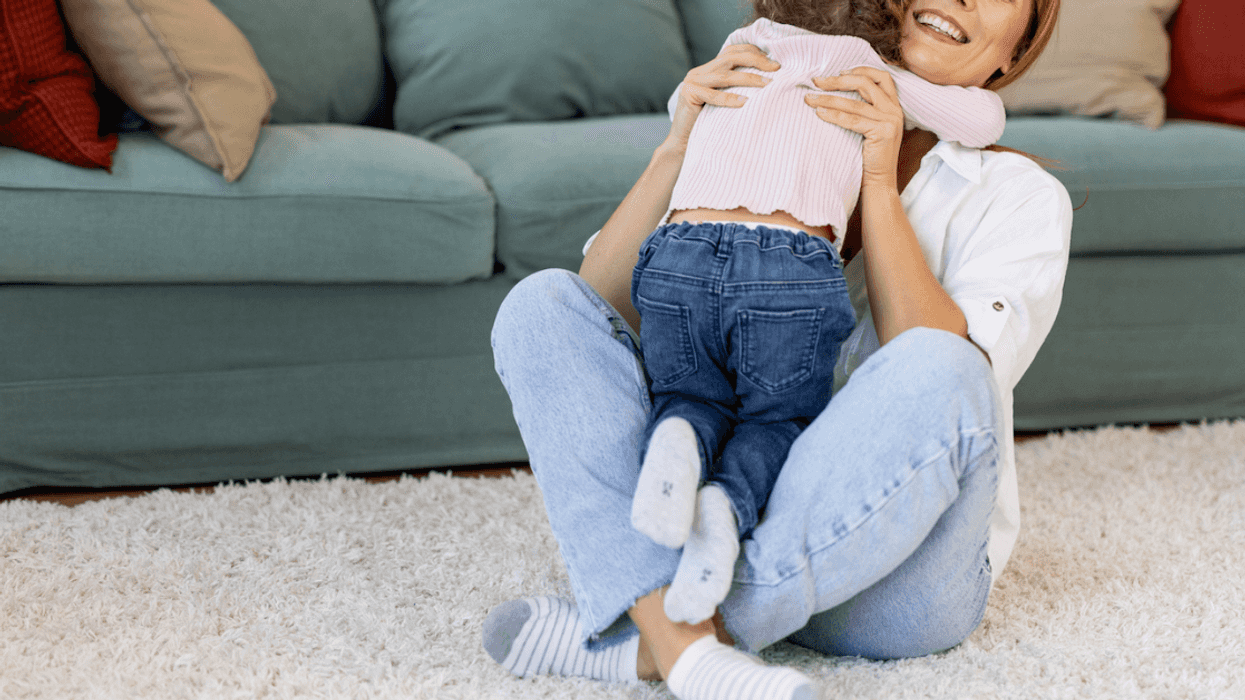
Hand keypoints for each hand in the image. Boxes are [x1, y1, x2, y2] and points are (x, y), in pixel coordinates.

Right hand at [665, 44, 779, 152]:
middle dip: (756, 60)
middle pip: (731, 57)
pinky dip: (730, 99)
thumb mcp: (726, 103)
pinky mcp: (687, 94)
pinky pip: (713, 95)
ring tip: (768, 85)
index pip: (732, 50)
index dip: (754, 52)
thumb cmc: (709, 125)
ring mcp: (692, 81)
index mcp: (709, 69)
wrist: (683, 144)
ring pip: (725, 75)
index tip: (775, 62)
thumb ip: (738, 89)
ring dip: (749, 78)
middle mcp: (700, 71)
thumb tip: (770, 83)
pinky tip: (745, 103)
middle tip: (776, 68)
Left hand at [805, 66, 904, 190]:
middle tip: (816, 82)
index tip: (839, 71)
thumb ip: (862, 110)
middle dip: (838, 80)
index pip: (881, 76)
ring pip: (855, 102)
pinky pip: (852, 119)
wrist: (878, 183)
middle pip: (866, 83)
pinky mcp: (883, 133)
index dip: (861, 69)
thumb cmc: (867, 157)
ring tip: (809, 98)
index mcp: (893, 106)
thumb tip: (834, 92)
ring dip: (828, 98)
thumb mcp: (868, 128)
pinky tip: (819, 113)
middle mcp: (895, 111)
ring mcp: (890, 121)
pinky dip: (833, 114)